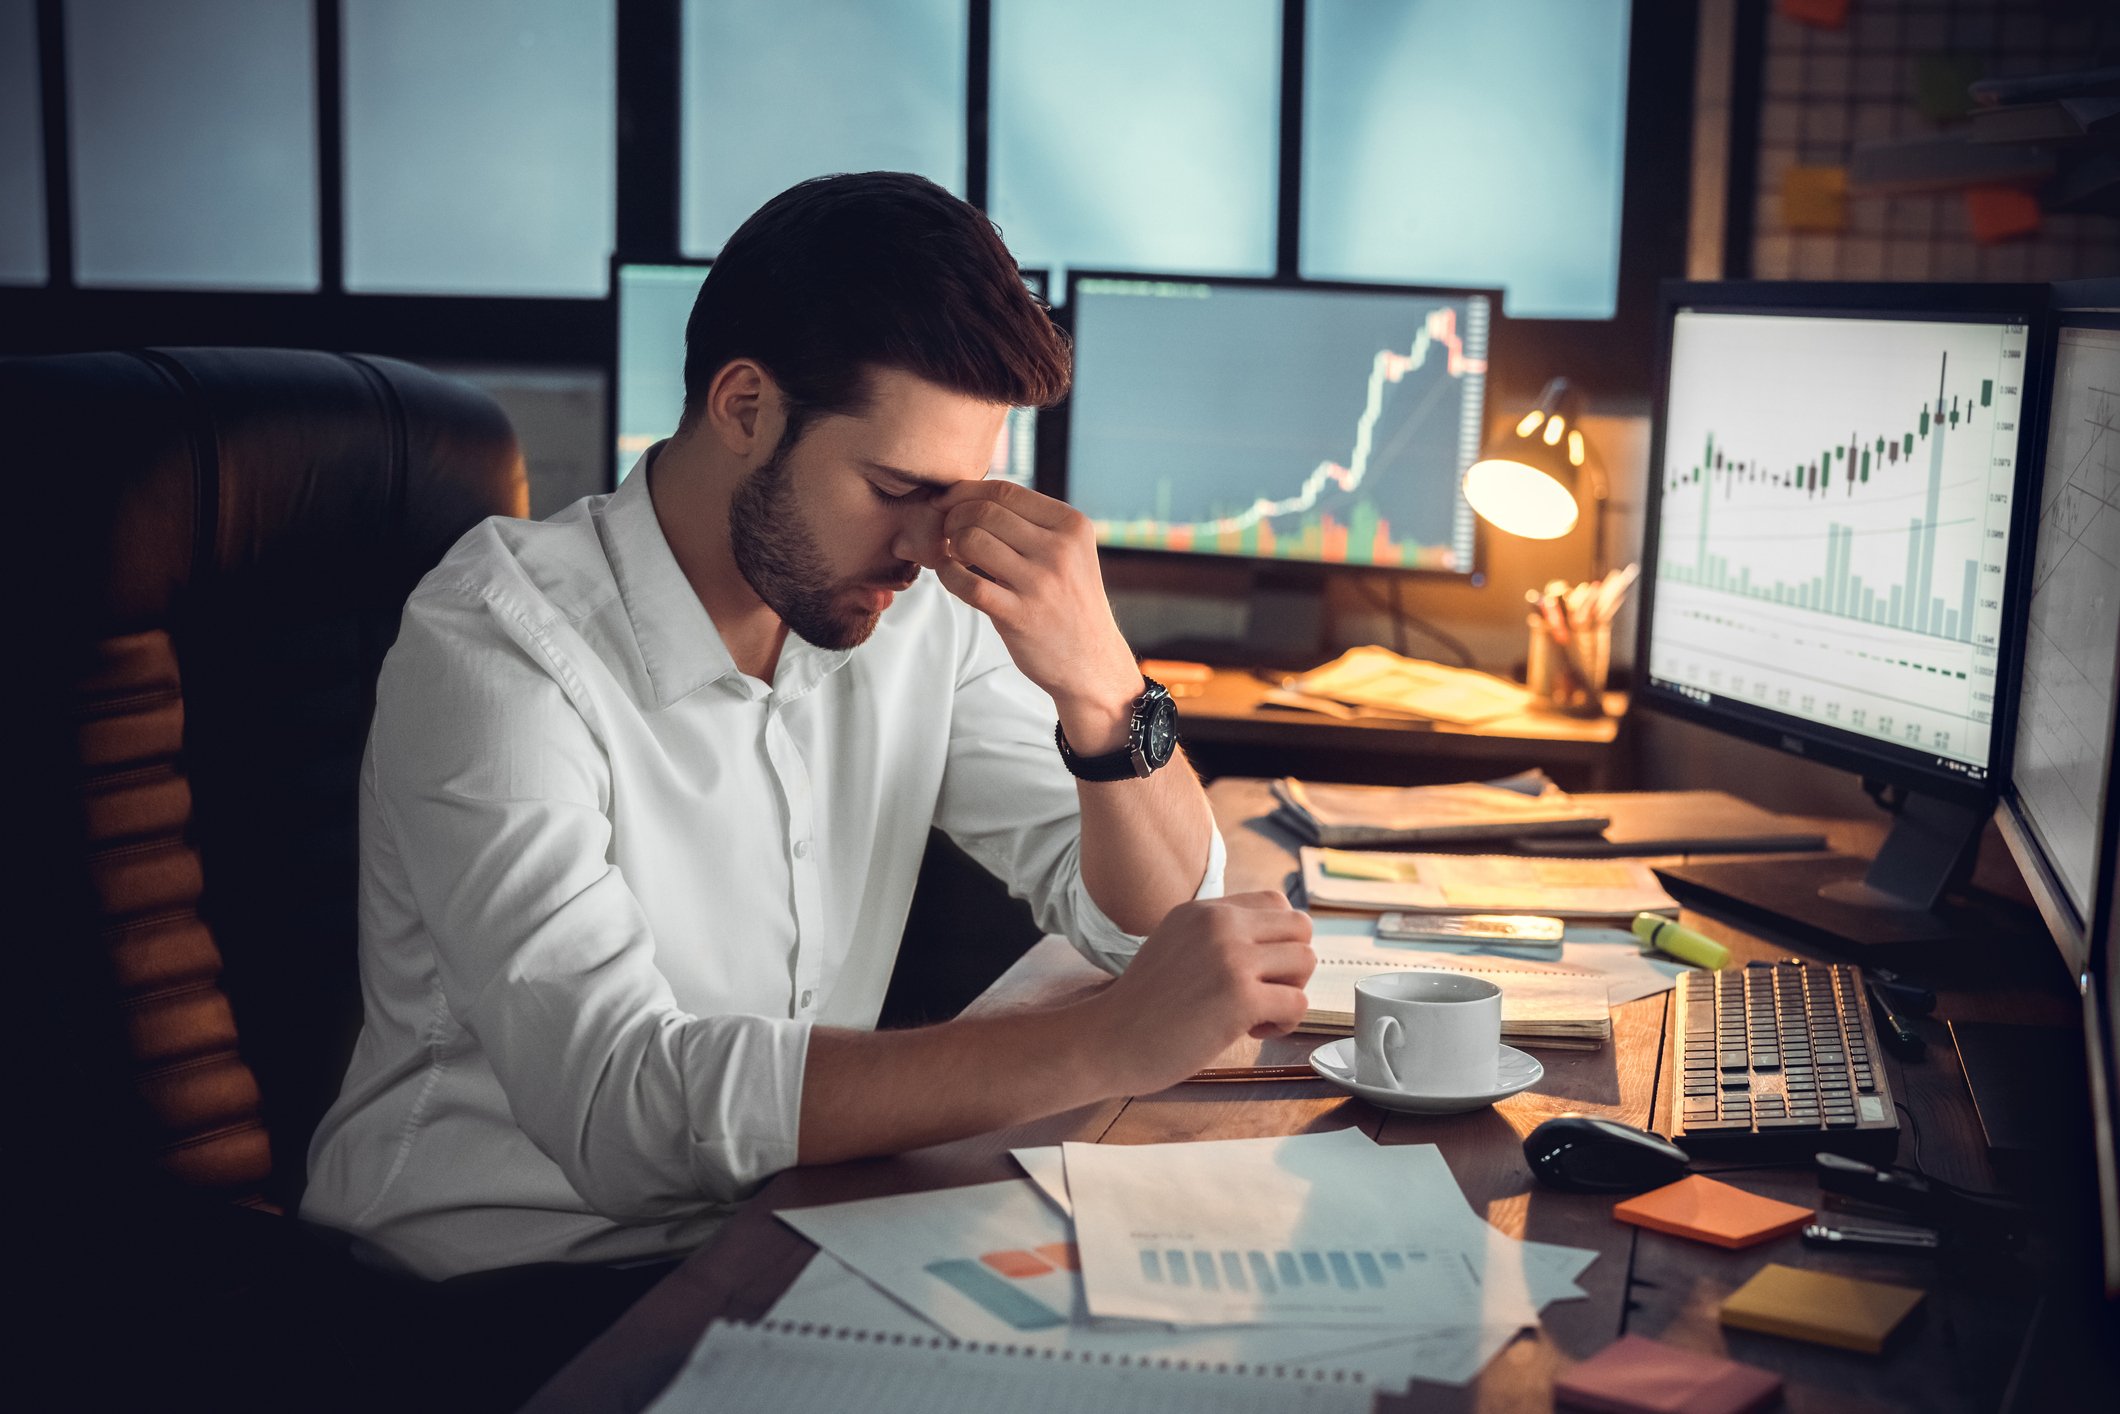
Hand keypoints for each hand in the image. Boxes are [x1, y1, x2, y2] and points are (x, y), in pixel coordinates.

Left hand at [902, 481, 1141, 751]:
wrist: (1092, 662)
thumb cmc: (1069, 603)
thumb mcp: (1068, 554)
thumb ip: (1029, 525)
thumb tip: (965, 497)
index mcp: (1072, 526)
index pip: (1006, 490)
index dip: (966, 492)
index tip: (948, 503)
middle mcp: (1060, 550)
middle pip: (984, 512)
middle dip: (953, 518)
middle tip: (945, 532)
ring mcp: (1040, 583)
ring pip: (972, 541)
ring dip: (949, 545)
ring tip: (951, 555)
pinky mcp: (1019, 616)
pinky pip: (966, 584)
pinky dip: (947, 574)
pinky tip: (949, 575)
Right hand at [1081, 892, 1315, 1093]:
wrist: (1107, 1040)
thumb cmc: (1142, 1006)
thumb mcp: (1176, 944)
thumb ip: (1216, 934)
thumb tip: (1269, 943)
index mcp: (1204, 909)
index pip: (1275, 902)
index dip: (1278, 940)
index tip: (1255, 970)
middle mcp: (1220, 924)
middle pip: (1301, 927)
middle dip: (1292, 964)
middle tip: (1264, 992)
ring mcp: (1231, 958)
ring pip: (1306, 960)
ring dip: (1291, 992)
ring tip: (1256, 1014)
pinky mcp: (1240, 997)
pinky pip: (1298, 1002)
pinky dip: (1284, 1024)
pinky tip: (1251, 1032)